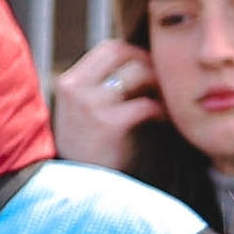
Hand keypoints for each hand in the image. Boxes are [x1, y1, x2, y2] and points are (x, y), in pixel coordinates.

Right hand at [52, 33, 163, 165]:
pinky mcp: (109, 124)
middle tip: (163, 78)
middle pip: (121, 52)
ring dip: (157, 83)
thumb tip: (139, 64)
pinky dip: (160, 109)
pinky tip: (164, 118)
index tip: (148, 65)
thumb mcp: (82, 110)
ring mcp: (91, 105)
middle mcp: (76, 88)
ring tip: (164, 98)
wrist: (76, 185)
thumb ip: (101, 87)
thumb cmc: (87, 148)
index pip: (107, 48)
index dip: (133, 52)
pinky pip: (145, 104)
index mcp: (69, 81)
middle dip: (147, 61)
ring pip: (136, 74)